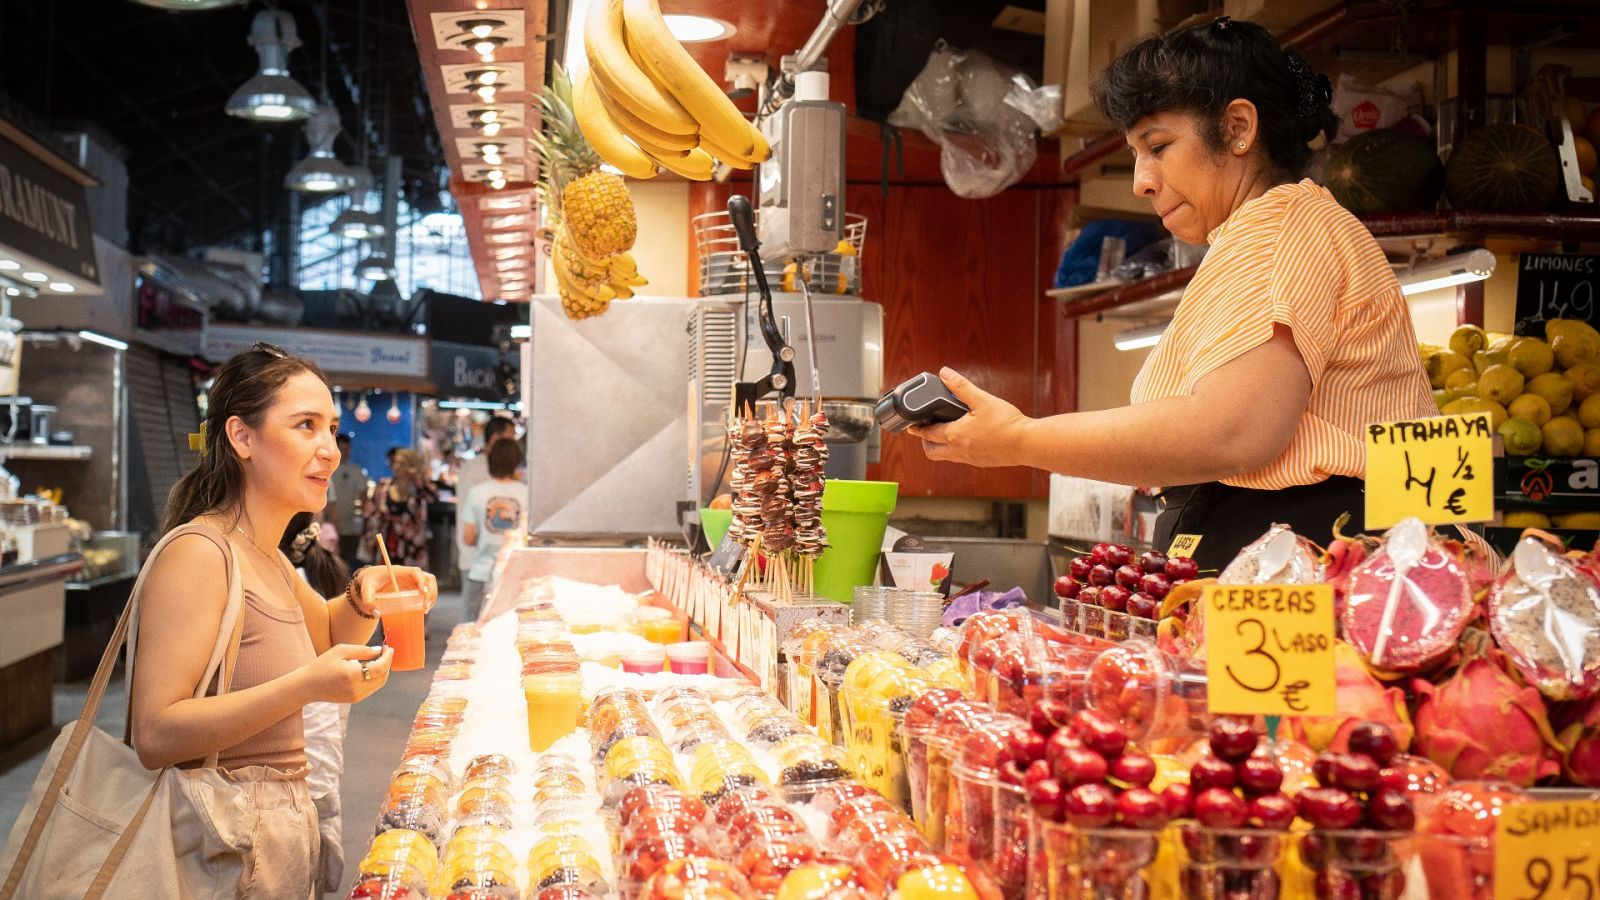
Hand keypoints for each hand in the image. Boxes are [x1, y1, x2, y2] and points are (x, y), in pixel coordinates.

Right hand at [303, 644, 390, 703]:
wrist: (308, 686)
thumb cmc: (322, 665)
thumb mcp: (340, 651)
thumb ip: (362, 650)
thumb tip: (378, 650)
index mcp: (352, 675)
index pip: (380, 667)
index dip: (387, 657)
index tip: (388, 647)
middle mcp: (356, 688)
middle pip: (382, 676)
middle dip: (387, 663)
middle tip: (386, 651)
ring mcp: (356, 696)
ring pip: (379, 683)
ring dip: (384, 671)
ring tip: (381, 658)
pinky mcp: (354, 700)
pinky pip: (372, 688)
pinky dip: (377, 678)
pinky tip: (373, 668)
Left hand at [354, 565, 439, 613]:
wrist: (371, 580)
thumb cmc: (369, 582)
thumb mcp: (366, 590)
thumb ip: (368, 601)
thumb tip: (377, 614)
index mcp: (400, 571)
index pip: (415, 572)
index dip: (422, 580)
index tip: (423, 592)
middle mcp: (410, 575)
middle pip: (428, 578)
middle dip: (431, 591)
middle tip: (425, 606)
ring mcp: (414, 581)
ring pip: (430, 584)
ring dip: (432, 596)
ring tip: (425, 609)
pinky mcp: (414, 587)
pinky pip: (427, 591)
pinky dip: (428, 599)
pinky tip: (423, 610)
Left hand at [906, 368, 1029, 467]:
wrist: (1027, 443)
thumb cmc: (1007, 423)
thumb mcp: (981, 400)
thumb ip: (961, 386)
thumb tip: (945, 373)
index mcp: (955, 435)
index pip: (928, 433)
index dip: (917, 428)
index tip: (911, 424)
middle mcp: (958, 451)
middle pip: (931, 451)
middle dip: (925, 441)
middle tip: (925, 431)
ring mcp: (969, 459)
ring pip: (945, 457)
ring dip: (940, 447)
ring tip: (944, 433)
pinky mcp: (980, 462)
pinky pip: (960, 459)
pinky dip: (955, 451)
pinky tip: (965, 439)